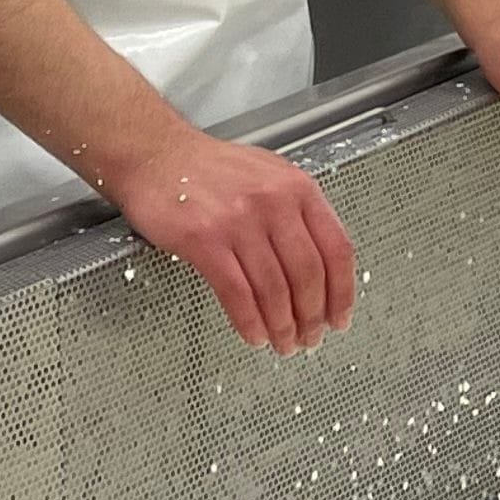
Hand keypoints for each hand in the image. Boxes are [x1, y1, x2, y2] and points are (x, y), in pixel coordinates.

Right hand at [104, 127, 358, 352]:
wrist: (156, 155)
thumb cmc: (209, 168)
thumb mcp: (270, 175)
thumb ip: (298, 211)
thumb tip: (321, 262)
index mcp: (298, 188)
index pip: (337, 248)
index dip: (342, 291)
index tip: (340, 317)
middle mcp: (275, 203)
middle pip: (309, 274)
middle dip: (313, 316)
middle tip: (310, 338)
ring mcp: (240, 221)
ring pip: (274, 288)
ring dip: (282, 325)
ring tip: (283, 343)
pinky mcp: (205, 240)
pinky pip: (236, 292)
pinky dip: (249, 321)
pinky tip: (254, 335)